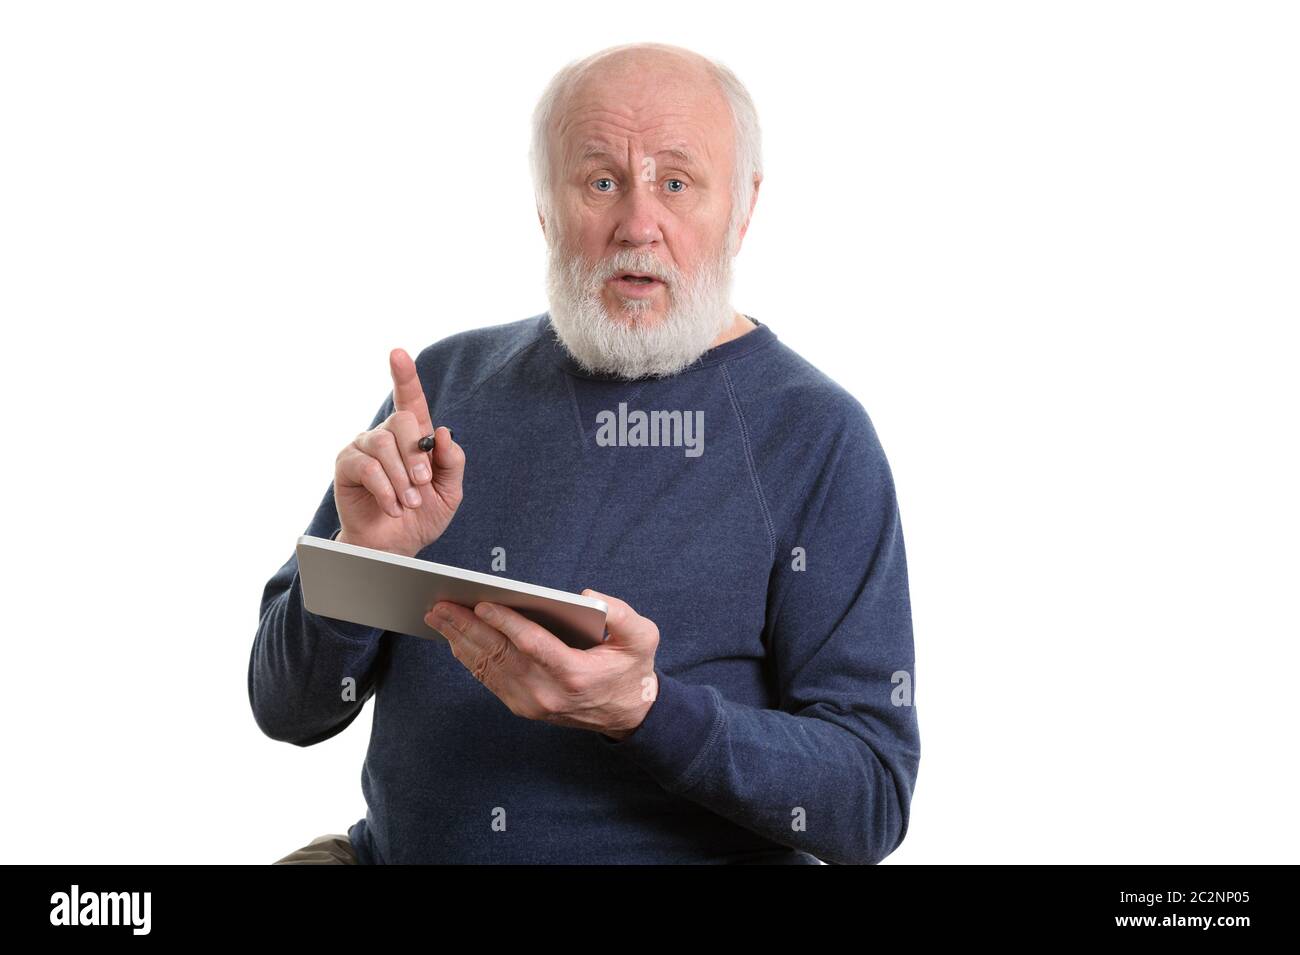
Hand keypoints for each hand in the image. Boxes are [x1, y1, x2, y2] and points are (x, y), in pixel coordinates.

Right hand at [334, 348, 464, 557]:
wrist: (396, 546)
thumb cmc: (421, 516)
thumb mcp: (449, 491)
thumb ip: (452, 462)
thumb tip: (443, 432)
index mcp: (413, 436)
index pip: (410, 399)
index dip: (404, 375)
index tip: (398, 353)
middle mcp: (386, 436)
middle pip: (402, 421)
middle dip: (416, 455)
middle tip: (422, 484)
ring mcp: (363, 448)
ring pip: (383, 445)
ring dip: (401, 477)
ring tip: (408, 502)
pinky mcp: (347, 466)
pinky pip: (367, 466)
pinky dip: (385, 489)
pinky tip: (393, 506)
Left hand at [425, 588, 659, 738]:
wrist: (628, 713)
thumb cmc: (631, 669)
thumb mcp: (642, 637)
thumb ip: (621, 614)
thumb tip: (586, 596)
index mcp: (574, 674)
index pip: (532, 645)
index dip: (506, 623)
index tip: (483, 603)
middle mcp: (547, 692)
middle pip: (499, 655)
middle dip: (467, 627)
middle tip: (441, 605)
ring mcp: (532, 703)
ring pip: (488, 668)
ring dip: (460, 641)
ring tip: (439, 617)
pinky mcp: (523, 707)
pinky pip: (489, 680)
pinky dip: (469, 658)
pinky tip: (455, 639)